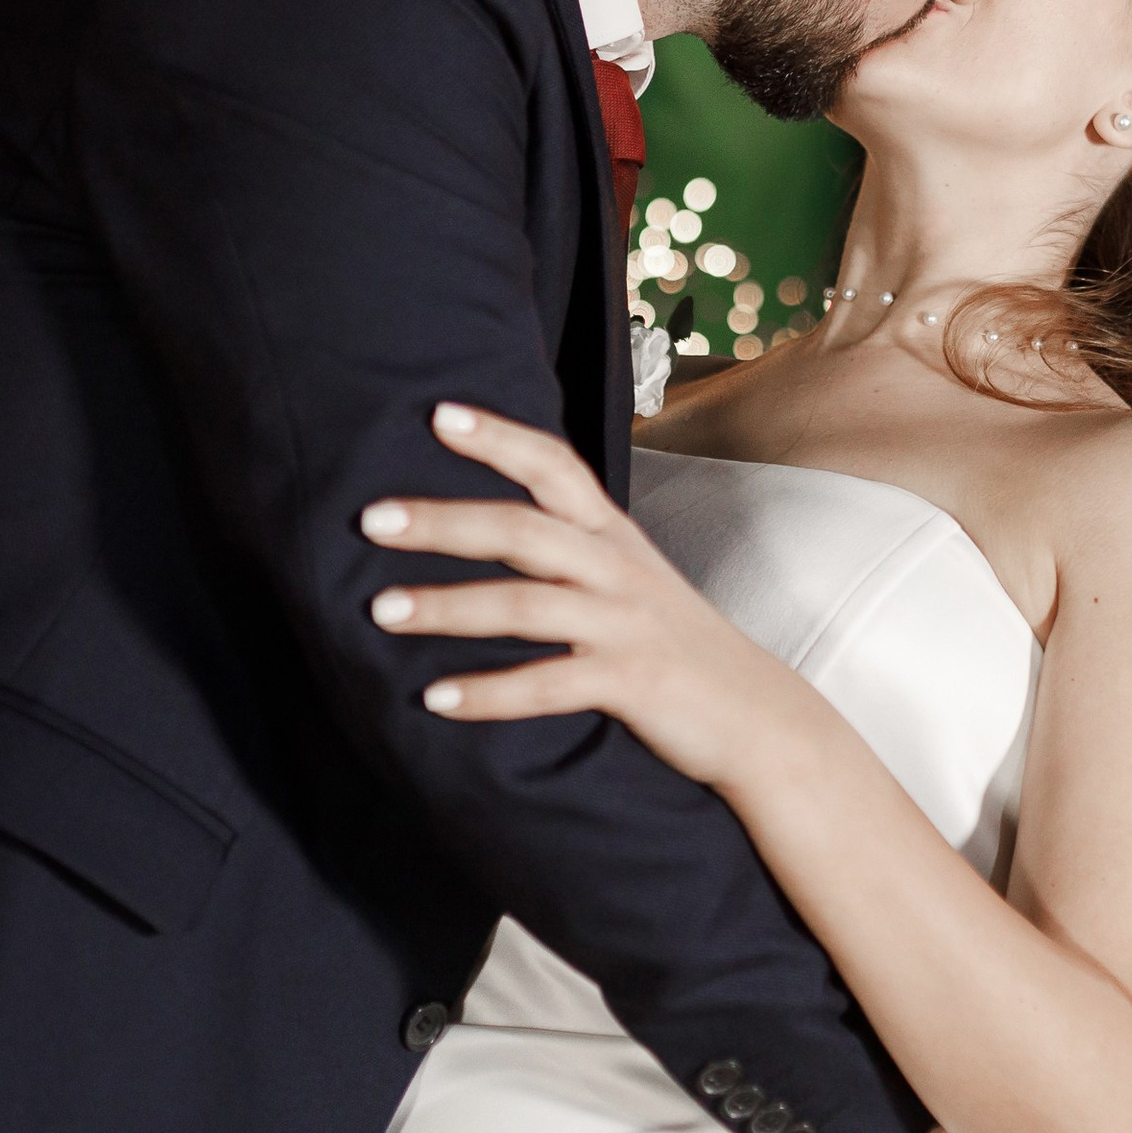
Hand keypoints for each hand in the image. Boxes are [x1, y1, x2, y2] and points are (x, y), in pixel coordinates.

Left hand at [361, 402, 805, 792]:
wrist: (760, 719)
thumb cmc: (680, 649)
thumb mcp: (634, 584)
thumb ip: (575, 556)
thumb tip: (491, 535)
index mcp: (615, 538)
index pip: (556, 468)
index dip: (500, 438)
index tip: (439, 413)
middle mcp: (619, 570)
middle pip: (522, 529)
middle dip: (443, 521)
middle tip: (370, 519)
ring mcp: (626, 625)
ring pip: (524, 605)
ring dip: (447, 607)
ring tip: (380, 612)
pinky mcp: (634, 682)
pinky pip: (547, 684)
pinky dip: (487, 694)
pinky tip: (435, 699)